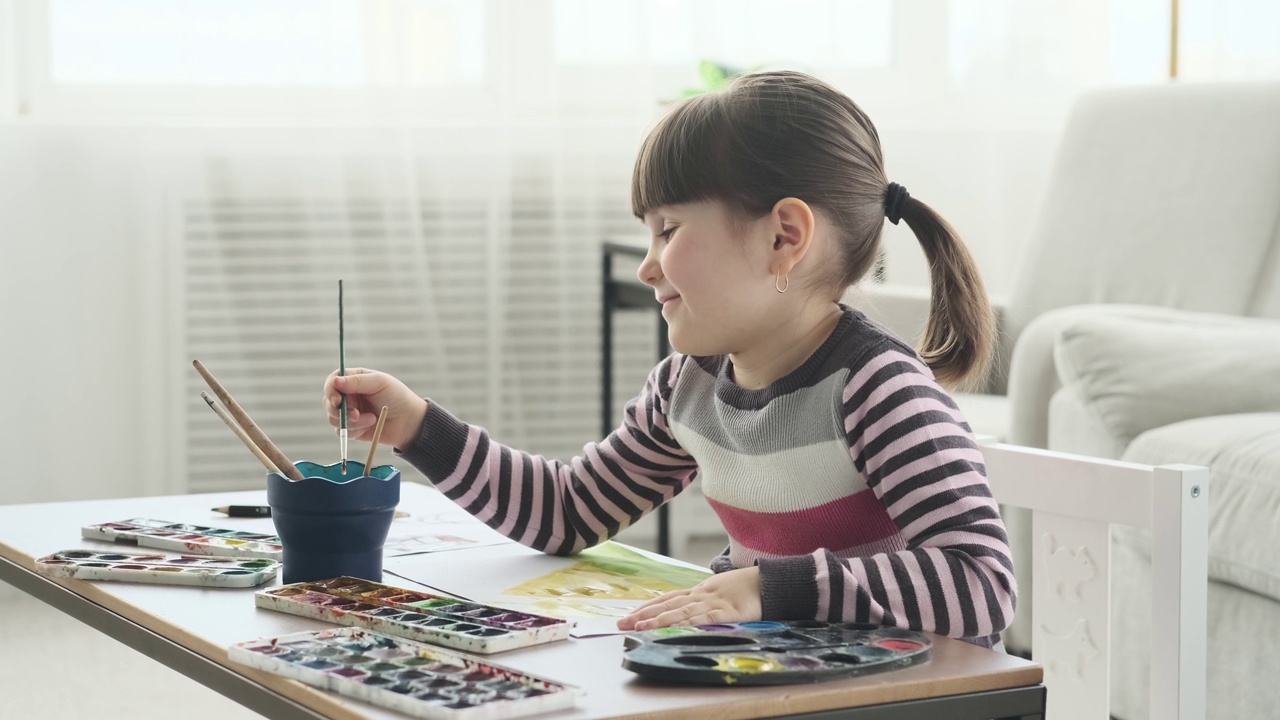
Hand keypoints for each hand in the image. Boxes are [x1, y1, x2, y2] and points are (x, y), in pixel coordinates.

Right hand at [323, 368, 428, 449]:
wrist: (409, 422)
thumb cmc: (397, 397)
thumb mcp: (380, 383)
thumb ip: (357, 381)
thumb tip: (335, 381)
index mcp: (354, 380)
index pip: (332, 382)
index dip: (330, 390)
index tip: (337, 399)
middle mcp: (348, 396)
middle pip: (328, 402)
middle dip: (339, 410)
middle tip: (355, 414)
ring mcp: (349, 413)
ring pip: (333, 418)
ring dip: (351, 422)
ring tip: (371, 419)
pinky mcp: (352, 428)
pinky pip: (342, 432)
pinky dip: (355, 430)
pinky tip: (370, 426)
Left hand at [616, 566, 761, 630]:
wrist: (768, 583)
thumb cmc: (743, 590)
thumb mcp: (718, 595)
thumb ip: (701, 605)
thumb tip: (682, 616)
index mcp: (697, 593)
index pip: (666, 599)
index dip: (646, 607)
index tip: (627, 616)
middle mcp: (700, 596)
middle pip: (667, 605)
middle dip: (643, 615)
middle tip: (621, 623)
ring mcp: (713, 603)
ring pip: (682, 612)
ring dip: (660, 620)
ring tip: (640, 627)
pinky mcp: (728, 613)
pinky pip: (706, 619)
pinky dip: (690, 623)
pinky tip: (675, 629)